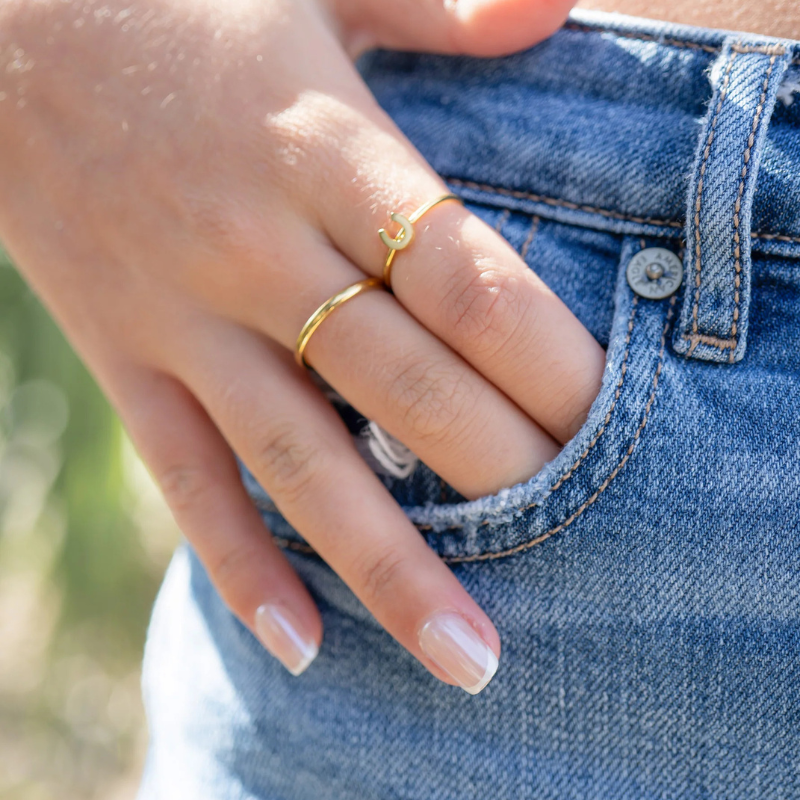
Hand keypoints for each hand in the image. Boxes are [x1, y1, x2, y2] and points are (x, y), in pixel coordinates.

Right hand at [0, 0, 599, 692]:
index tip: (611, 428)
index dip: (545, 362)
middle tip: (586, 557)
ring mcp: (183, 314)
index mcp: (324, 146)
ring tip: (465, 656)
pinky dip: (239, 566)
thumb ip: (442, 7)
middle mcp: (258, 245)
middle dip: (499, 475)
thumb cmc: (180, 4)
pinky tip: (301, 642)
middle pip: (403, 386)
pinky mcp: (124, 357)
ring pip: (300, 461)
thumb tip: (557, 6)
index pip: (461, 279)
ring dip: (390, 565)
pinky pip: (187, 479)